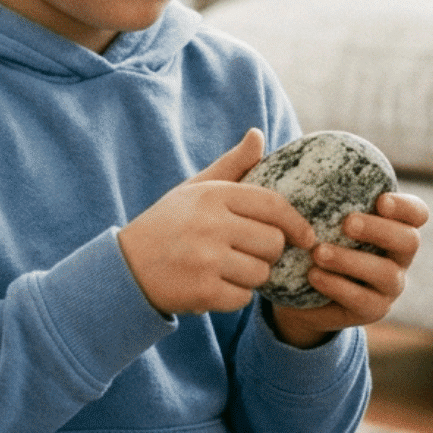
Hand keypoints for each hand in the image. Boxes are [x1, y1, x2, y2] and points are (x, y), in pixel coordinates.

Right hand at [118, 129, 316, 316]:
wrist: (126, 266)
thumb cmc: (169, 224)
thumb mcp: (196, 189)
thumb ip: (232, 165)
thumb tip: (258, 135)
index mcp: (214, 195)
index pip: (274, 206)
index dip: (297, 223)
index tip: (306, 236)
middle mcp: (211, 224)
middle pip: (273, 243)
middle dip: (268, 252)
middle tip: (247, 252)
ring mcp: (206, 259)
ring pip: (261, 273)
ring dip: (250, 276)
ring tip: (226, 268)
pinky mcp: (203, 291)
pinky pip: (243, 298)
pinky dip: (234, 296)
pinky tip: (214, 285)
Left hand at [266, 191, 429, 347]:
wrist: (294, 288)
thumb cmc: (304, 236)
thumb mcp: (299, 209)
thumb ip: (289, 177)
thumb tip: (258, 137)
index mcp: (391, 225)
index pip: (417, 213)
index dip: (405, 207)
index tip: (379, 200)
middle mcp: (397, 255)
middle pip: (409, 241)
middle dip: (380, 230)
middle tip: (347, 223)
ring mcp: (388, 286)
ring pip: (386, 273)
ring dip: (353, 261)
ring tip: (318, 252)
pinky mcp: (372, 310)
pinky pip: (363, 300)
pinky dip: (338, 286)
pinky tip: (312, 275)